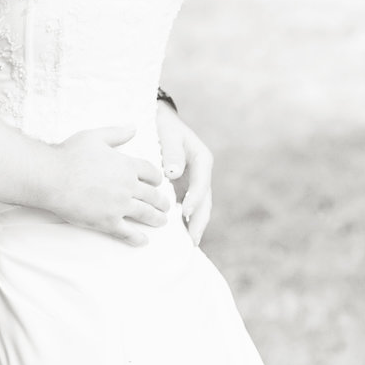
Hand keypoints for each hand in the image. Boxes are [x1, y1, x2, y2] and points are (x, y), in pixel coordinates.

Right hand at [52, 126, 169, 245]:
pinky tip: (143, 240)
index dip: (157, 178)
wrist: (52, 177)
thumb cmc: (70, 154)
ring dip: (156, 218)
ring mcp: (119, 205)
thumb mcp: (94, 136)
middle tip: (165, 206)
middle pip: (152, 195)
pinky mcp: (108, 222)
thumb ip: (116, 133)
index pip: (151, 172)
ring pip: (145, 214)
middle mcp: (127, 186)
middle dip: (161, 201)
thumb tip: (133, 128)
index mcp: (126, 165)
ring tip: (161, 221)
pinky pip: (128, 232)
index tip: (159, 183)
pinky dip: (138, 237)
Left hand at [156, 100, 212, 244]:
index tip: (186, 213)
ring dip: (193, 224)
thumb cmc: (164, 125)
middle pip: (204, 201)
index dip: (195, 199)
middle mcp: (201, 174)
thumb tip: (173, 173)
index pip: (201, 184)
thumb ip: (172, 151)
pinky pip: (186, 206)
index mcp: (202, 160)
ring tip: (187, 243)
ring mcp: (193, 182)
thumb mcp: (169, 133)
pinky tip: (176, 234)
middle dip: (199, 221)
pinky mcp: (183, 188)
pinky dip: (183, 220)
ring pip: (198, 207)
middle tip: (192, 240)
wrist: (160, 121)